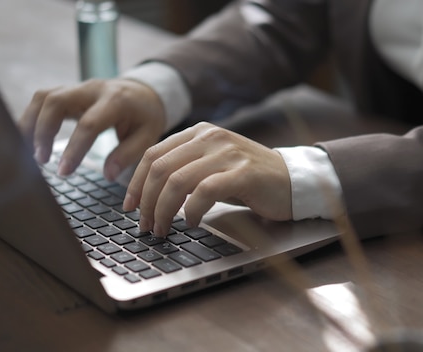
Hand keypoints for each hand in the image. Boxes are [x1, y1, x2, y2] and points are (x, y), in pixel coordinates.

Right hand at [18, 78, 165, 179]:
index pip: (89, 124)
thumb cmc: (145, 117)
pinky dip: (30, 118)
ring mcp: (77, 87)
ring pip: (43, 97)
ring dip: (31, 124)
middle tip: (41, 161)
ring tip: (29, 153)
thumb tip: (108, 175)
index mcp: (116, 100)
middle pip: (56, 101)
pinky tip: (26, 141)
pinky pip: (41, 100)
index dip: (74, 149)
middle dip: (43, 131)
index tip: (64, 172)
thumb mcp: (148, 136)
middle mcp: (93, 89)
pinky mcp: (67, 91)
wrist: (143, 92)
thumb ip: (127, 155)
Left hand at [123, 122, 292, 235]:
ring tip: (163, 229)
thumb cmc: (248, 179)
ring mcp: (228, 152)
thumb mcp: (212, 166)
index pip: (153, 154)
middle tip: (145, 225)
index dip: (136, 183)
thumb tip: (146, 194)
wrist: (292, 180)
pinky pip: (205, 191)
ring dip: (163, 210)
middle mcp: (211, 137)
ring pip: (178, 180)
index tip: (130, 207)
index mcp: (199, 133)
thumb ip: (184, 169)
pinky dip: (191, 210)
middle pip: (161, 168)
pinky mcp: (243, 172)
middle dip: (147, 201)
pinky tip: (191, 223)